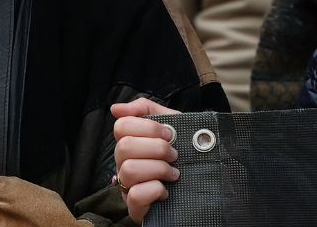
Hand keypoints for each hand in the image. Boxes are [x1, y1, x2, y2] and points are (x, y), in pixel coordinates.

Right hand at [111, 99, 180, 224]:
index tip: (168, 133)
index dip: (147, 127)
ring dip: (158, 169)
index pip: (121, 126)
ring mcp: (126, 185)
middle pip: (124, 147)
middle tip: (174, 155)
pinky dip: (155, 190)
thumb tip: (115, 108)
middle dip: (157, 148)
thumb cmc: (181, 151)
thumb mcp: (170, 122)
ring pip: (129, 170)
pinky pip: (135, 195)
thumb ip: (145, 109)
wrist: (201, 182)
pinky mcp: (134, 206)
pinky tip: (166, 191)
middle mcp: (123, 163)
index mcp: (130, 142)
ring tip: (174, 173)